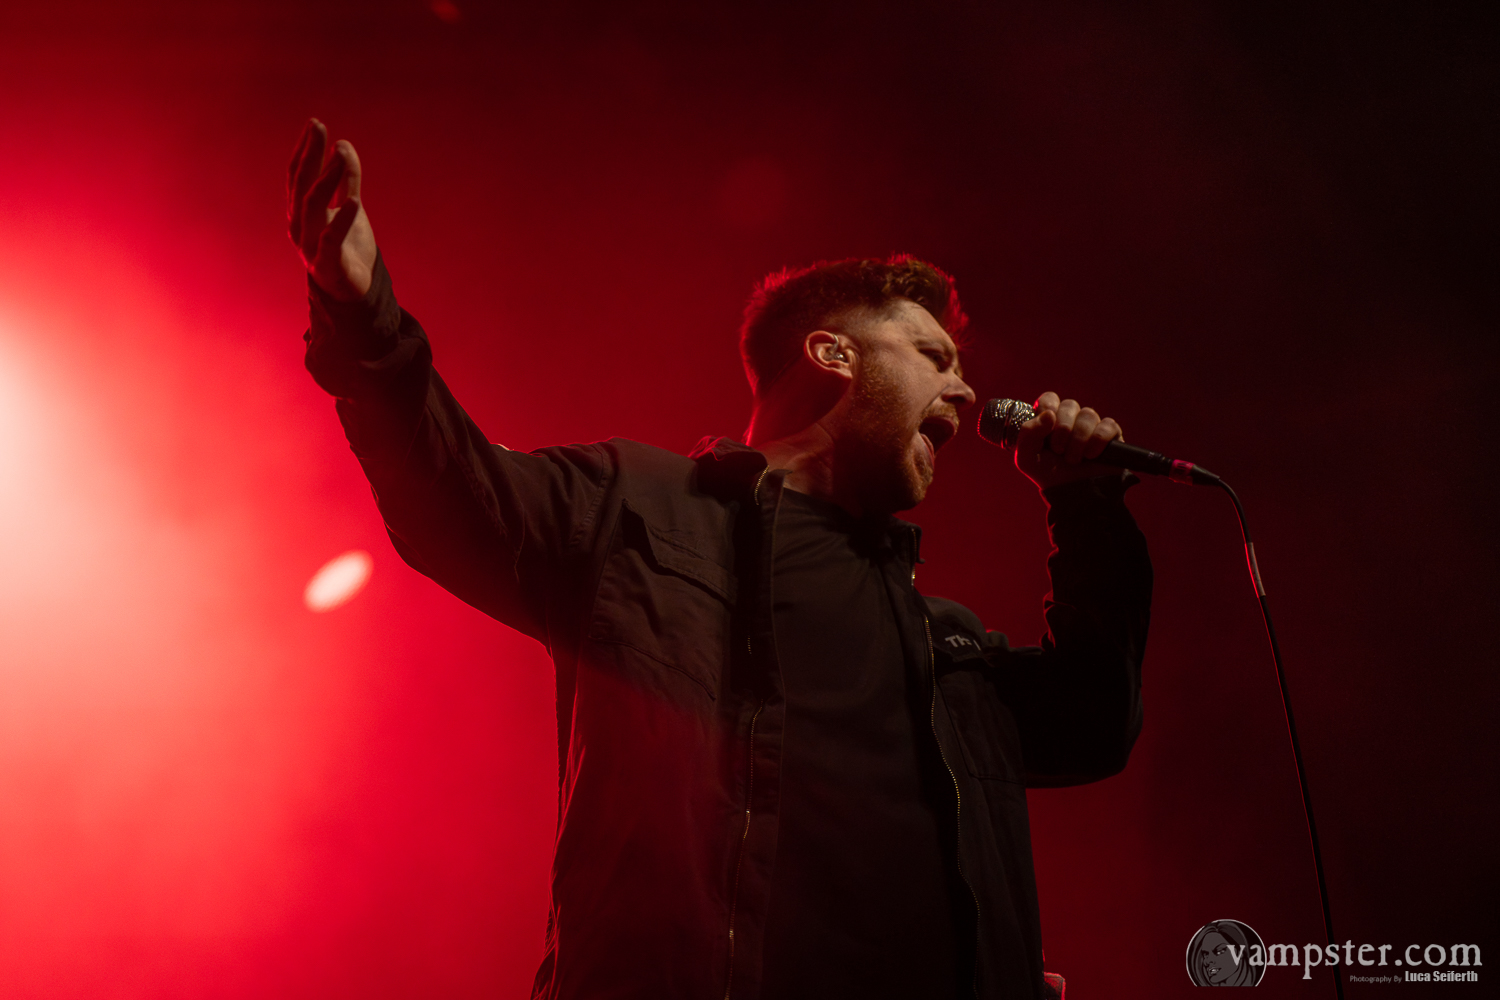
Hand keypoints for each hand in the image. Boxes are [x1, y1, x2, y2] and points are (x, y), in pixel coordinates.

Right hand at [287, 118, 377, 301]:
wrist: (354, 290)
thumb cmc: (348, 246)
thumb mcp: (350, 207)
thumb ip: (347, 179)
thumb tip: (343, 145)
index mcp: (300, 211)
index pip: (298, 174)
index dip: (306, 148)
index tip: (315, 123)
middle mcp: (299, 225)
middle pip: (301, 184)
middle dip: (310, 154)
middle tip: (320, 127)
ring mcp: (309, 245)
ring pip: (313, 205)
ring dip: (327, 178)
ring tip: (341, 156)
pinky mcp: (327, 263)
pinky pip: (331, 238)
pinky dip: (342, 219)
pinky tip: (354, 201)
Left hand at [1013, 391, 1125, 489]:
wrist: (1072, 496)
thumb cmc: (1048, 475)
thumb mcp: (1026, 458)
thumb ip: (1028, 433)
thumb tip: (1049, 414)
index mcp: (1050, 421)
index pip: (1050, 398)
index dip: (1048, 406)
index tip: (1047, 426)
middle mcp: (1072, 420)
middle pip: (1070, 404)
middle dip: (1062, 429)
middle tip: (1059, 450)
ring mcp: (1092, 427)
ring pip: (1089, 414)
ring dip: (1078, 439)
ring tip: (1074, 459)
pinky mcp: (1111, 436)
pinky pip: (1108, 425)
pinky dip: (1098, 440)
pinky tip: (1091, 455)